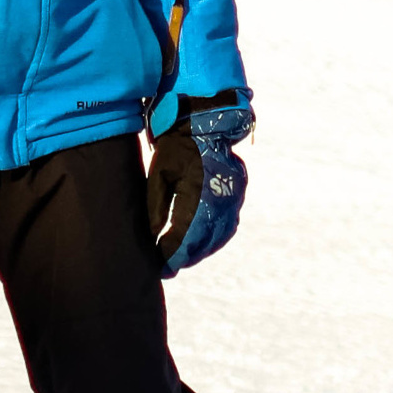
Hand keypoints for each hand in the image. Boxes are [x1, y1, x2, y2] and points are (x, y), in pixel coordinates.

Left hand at [149, 103, 251, 276]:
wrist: (204, 123)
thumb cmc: (175, 148)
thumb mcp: (159, 174)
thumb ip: (156, 207)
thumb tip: (155, 237)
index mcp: (198, 192)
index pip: (186, 234)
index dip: (173, 253)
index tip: (161, 267)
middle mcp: (220, 197)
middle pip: (205, 240)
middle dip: (187, 256)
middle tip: (169, 268)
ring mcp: (233, 195)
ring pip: (220, 234)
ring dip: (202, 250)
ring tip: (183, 259)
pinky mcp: (237, 193)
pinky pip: (228, 223)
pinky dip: (215, 237)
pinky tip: (202, 244)